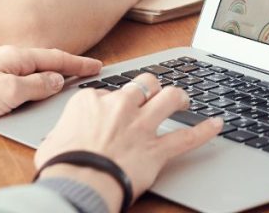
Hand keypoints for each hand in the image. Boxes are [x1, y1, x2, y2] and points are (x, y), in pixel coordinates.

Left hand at [0, 45, 101, 127]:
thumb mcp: (10, 92)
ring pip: (31, 72)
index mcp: (16, 56)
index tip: (97, 66)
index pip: (56, 58)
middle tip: (88, 72)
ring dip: (50, 76)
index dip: (79, 64)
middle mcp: (6, 59)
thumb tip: (57, 80)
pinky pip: (18, 82)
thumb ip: (37, 85)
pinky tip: (33, 93)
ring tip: (67, 83)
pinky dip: (33, 86)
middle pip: (45, 62)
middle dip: (68, 67)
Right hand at [35, 74, 221, 204]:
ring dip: (178, 97)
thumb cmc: (61, 166)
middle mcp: (120, 107)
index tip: (113, 111)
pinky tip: (217, 125)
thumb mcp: (51, 141)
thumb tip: (61, 139)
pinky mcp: (156, 149)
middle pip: (143, 85)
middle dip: (151, 87)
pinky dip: (204, 131)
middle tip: (154, 94)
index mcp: (91, 101)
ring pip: (169, 98)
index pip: (108, 92)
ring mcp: (141, 126)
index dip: (113, 102)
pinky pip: (187, 137)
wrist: (77, 184)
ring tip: (183, 100)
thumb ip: (63, 132)